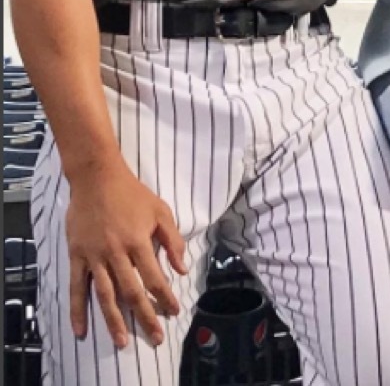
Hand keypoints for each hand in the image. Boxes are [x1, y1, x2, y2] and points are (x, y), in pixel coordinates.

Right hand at [66, 161, 186, 347]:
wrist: (97, 178)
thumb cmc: (132, 193)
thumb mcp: (161, 210)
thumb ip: (173, 240)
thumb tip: (182, 268)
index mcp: (139, 242)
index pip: (155, 277)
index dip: (165, 297)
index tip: (174, 312)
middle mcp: (117, 253)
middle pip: (132, 292)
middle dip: (145, 317)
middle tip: (155, 338)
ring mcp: (95, 256)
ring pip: (106, 295)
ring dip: (114, 321)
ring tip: (122, 342)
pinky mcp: (77, 256)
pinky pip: (77, 287)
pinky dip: (77, 310)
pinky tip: (81, 330)